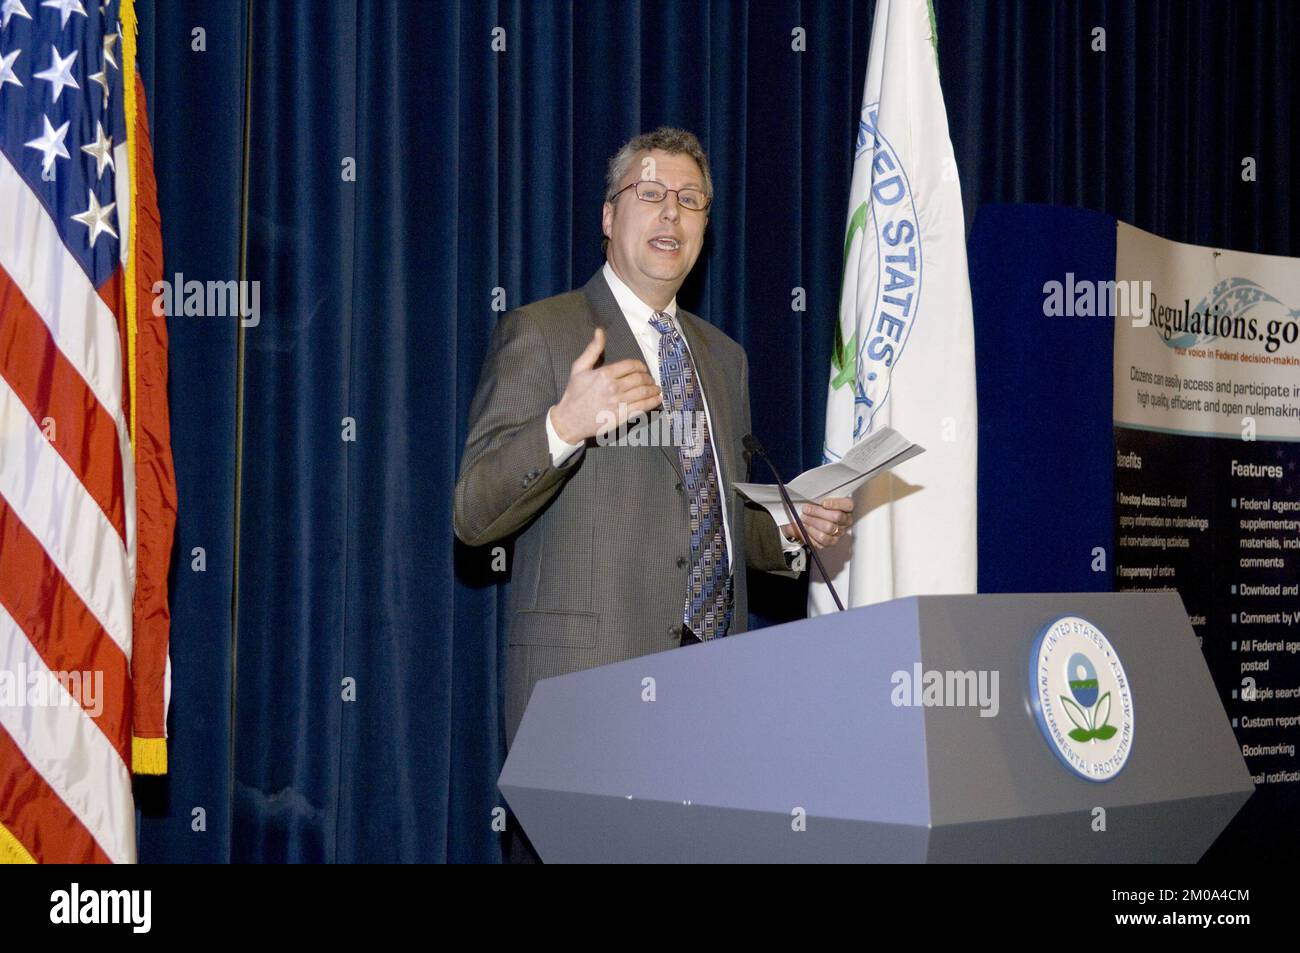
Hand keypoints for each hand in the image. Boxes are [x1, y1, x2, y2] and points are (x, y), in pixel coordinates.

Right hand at [550, 327, 661, 442]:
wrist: (570, 420)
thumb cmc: (574, 393)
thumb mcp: (579, 368)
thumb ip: (593, 349)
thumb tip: (600, 331)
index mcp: (605, 374)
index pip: (631, 365)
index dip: (640, 366)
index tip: (642, 368)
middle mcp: (613, 387)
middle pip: (640, 379)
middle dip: (648, 377)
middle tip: (650, 379)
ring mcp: (619, 403)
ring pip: (644, 392)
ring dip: (653, 389)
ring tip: (656, 388)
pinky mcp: (622, 416)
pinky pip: (642, 407)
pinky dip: (652, 402)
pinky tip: (657, 399)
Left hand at [780, 497, 853, 548]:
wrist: (803, 520)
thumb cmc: (813, 507)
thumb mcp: (816, 498)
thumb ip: (818, 495)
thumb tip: (812, 493)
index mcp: (846, 508)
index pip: (849, 505)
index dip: (837, 504)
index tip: (823, 503)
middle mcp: (845, 521)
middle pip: (837, 517)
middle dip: (818, 512)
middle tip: (806, 509)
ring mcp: (839, 532)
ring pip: (829, 528)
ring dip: (813, 522)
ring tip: (804, 518)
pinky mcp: (831, 542)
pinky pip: (823, 540)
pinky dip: (811, 533)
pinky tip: (805, 527)